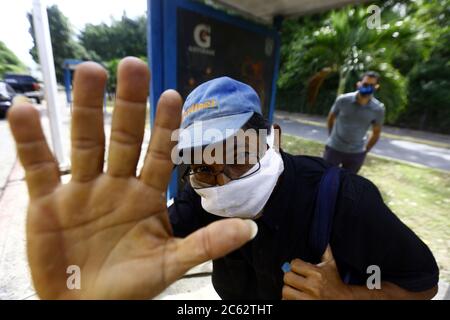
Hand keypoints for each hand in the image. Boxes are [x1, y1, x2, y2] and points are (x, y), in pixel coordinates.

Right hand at [8, 57, 256, 298]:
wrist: (84, 308)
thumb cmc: (129, 289)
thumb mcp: (170, 265)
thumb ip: (207, 244)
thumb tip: (251, 228)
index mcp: (146, 197)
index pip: (159, 153)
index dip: (166, 126)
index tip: (173, 94)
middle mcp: (116, 185)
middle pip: (123, 136)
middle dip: (129, 103)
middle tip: (133, 65)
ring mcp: (82, 190)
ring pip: (85, 140)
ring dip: (87, 107)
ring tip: (88, 70)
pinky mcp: (48, 201)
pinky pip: (40, 165)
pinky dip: (31, 140)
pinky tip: (24, 110)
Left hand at [282, 246, 352, 299]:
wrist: (344, 301)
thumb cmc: (335, 283)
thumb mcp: (331, 265)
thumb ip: (325, 252)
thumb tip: (324, 239)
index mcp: (317, 274)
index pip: (294, 264)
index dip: (295, 265)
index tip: (299, 268)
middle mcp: (312, 287)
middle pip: (287, 277)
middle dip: (291, 277)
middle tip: (296, 278)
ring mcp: (308, 299)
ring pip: (285, 291)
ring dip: (289, 289)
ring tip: (295, 288)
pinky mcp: (304, 306)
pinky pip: (287, 302)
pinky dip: (289, 299)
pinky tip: (296, 296)